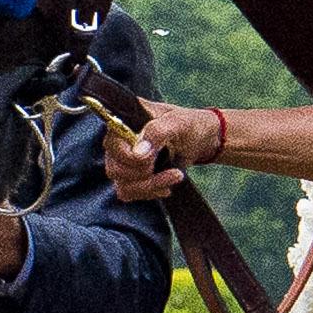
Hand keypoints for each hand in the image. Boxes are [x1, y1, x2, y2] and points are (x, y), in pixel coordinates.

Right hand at [101, 97, 216, 201]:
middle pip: (114, 168)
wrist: (201, 139)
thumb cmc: (189, 125)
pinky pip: (128, 192)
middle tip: (171, 169)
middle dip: (144, 173)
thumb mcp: (179, 123)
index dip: (127, 156)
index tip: (150, 160)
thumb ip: (157, 132)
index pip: (111, 143)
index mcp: (126, 120)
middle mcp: (119, 141)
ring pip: (122, 184)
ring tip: (176, 176)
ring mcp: (123, 160)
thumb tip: (137, 154)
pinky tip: (166, 186)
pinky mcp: (130, 176)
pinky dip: (149, 192)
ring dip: (150, 185)